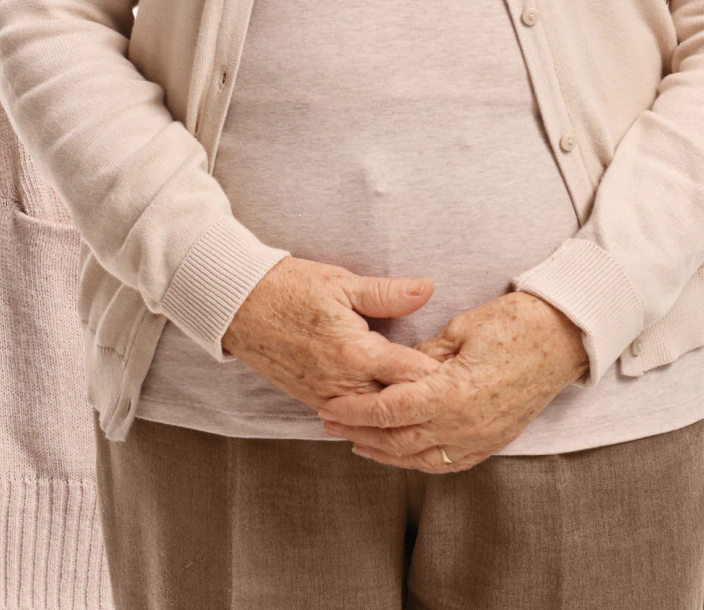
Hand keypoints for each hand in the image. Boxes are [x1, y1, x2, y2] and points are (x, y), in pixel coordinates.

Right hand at [222, 257, 441, 411]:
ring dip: (400, 416)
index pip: (411, 375)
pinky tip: (392, 415)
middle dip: (425, 403)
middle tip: (457, 400)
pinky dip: (373, 418)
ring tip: (432, 414)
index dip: (441, 376)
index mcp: (355, 352)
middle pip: (397, 406)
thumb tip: (427, 289)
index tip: (464, 376)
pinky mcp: (313, 400)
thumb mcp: (341, 283)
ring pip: (374, 419)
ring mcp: (327, 397)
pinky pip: (352, 419)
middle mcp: (343, 383)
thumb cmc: (290, 288)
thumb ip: (387, 293)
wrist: (239, 305)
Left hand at [316, 289, 587, 472]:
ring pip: (419, 457)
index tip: (331, 405)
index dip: (355, 410)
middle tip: (330, 423)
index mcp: (451, 392)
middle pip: (397, 439)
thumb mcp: (461, 329)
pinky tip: (401, 454)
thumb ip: (424, 355)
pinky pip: (446, 463)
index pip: (389, 409)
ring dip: (383, 452)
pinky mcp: (491, 442)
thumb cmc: (513, 324)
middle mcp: (462, 424)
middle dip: (359, 432)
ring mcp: (479, 438)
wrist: (562, 339)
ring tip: (356, 442)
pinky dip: (417, 461)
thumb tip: (395, 368)